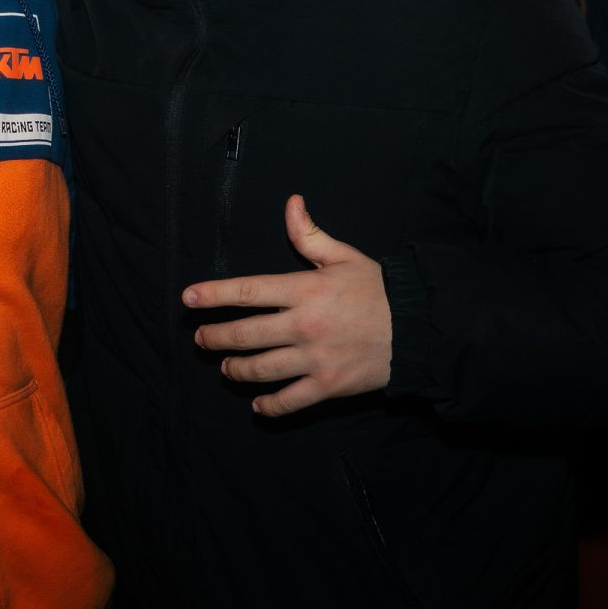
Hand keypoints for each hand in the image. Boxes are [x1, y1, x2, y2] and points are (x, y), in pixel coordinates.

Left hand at [184, 195, 391, 417]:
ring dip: (235, 369)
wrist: (418, 328)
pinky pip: (289, 400)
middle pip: (244, 334)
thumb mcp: (344, 256)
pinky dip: (269, 405)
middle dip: (215, 337)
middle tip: (201, 338)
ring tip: (224, 366)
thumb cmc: (378, 290)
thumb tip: (291, 203)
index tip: (188, 298)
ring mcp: (314, 359)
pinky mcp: (328, 386)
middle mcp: (303, 325)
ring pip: (260, 369)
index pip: (246, 291)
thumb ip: (309, 235)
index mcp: (303, 289)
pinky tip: (257, 404)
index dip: (212, 294)